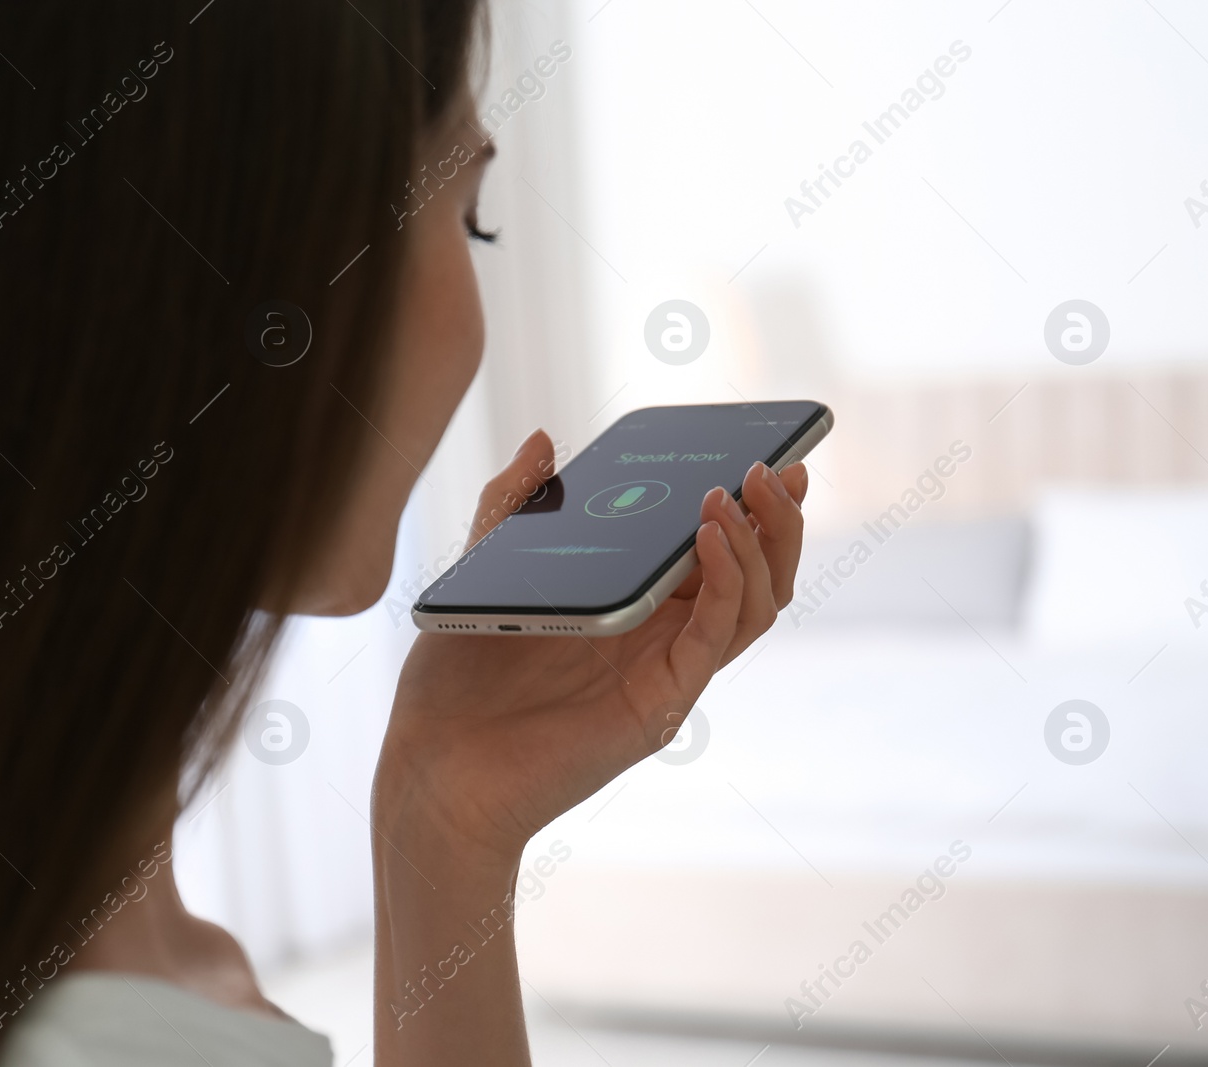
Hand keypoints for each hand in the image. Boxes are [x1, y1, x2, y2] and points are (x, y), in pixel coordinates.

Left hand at [374, 428, 809, 864]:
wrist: (432, 761)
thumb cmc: (455, 675)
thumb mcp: (485, 568)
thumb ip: (515, 504)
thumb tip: (544, 439)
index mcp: (631, 601)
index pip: (713, 550)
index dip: (749, 507)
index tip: (769, 454)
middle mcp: (660, 635)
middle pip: (755, 576)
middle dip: (775, 518)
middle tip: (774, 468)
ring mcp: (665, 668)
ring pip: (754, 606)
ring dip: (760, 545)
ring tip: (736, 493)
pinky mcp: (660, 702)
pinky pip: (714, 638)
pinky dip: (728, 583)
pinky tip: (711, 537)